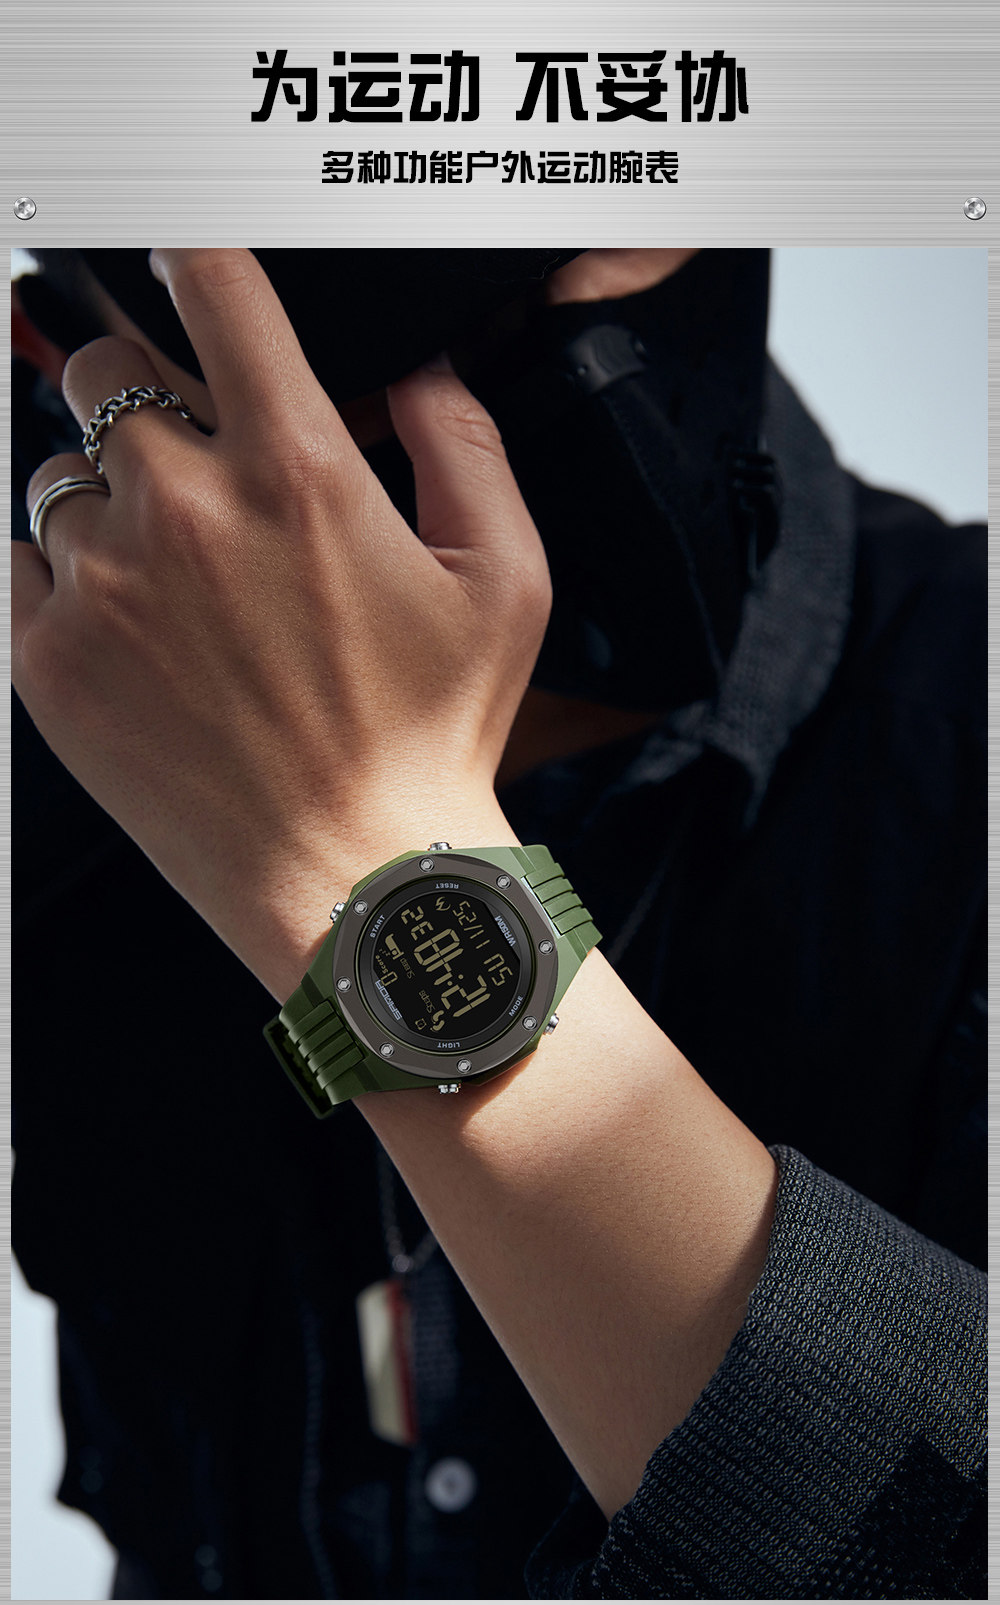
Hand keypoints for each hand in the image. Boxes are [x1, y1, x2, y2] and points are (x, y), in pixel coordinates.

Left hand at [12, 249, 549, 994]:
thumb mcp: (506, 581)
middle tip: (199, 470)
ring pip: (60, 471)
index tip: (187, 265)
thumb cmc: (430, 740)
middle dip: (148, 397)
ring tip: (179, 580)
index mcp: (298, 471)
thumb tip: (422, 372)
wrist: (353, 881)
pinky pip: (19, 562)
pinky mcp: (50, 661)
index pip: (212, 286)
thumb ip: (466, 444)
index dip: (195, 255)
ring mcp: (105, 586)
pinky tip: (136, 627)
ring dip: (109, 498)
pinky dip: (64, 576)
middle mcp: (186, 510)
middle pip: (106, 368)